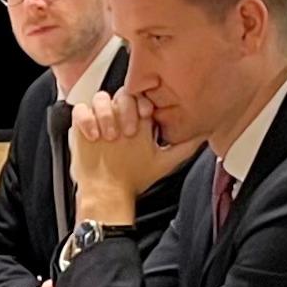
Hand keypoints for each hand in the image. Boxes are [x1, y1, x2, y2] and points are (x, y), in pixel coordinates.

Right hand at [67, 90, 204, 225]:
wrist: (109, 193)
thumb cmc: (136, 178)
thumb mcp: (165, 161)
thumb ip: (185, 146)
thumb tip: (205, 132)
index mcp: (138, 120)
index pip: (141, 97)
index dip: (144, 101)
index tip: (147, 115)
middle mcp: (119, 117)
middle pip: (122, 93)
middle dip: (126, 108)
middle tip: (129, 131)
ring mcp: (100, 120)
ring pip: (100, 98)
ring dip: (106, 114)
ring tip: (110, 136)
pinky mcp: (82, 127)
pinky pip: (80, 110)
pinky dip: (86, 119)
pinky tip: (94, 137)